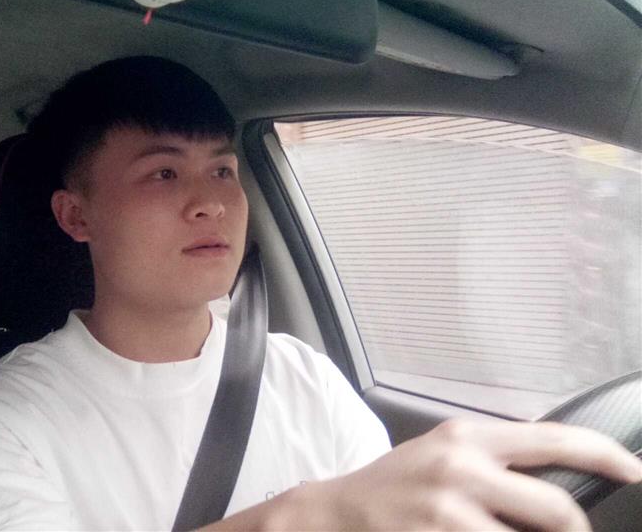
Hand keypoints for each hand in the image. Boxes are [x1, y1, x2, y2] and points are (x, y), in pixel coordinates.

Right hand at [291, 419, 641, 530]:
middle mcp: (461, 469)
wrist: (337, 513)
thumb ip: (494, 459)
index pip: (553, 440)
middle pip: (559, 509)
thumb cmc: (393, 485)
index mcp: (466, 437)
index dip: (605, 455)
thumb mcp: (442, 453)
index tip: (633, 470)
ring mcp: (450, 513)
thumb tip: (556, 481)